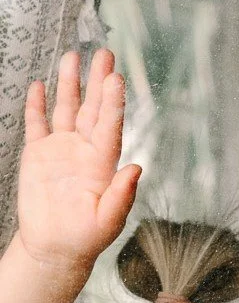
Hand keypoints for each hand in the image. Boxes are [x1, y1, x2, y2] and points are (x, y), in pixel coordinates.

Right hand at [16, 50, 140, 274]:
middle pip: (92, 109)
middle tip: (104, 53)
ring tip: (73, 56)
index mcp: (103, 164)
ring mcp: (61, 150)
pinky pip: (37, 124)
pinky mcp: (38, 155)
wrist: (55, 248)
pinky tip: (41, 85)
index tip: (116, 78)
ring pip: (66, 109)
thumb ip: (122, 194)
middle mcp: (84, 151)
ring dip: (69, 84)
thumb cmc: (86, 238)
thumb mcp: (108, 221)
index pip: (110, 126)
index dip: (113, 102)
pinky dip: (38, 105)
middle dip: (97, 81)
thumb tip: (136, 167)